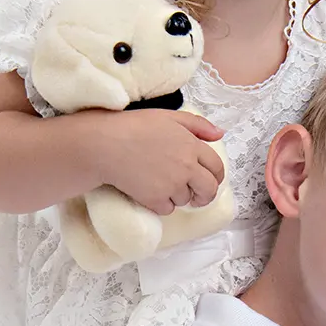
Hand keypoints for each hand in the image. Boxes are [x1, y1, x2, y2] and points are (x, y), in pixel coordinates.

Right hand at [88, 109, 225, 214]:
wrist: (105, 145)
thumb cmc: (134, 126)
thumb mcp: (169, 117)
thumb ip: (198, 125)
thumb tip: (220, 134)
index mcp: (192, 146)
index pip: (217, 167)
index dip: (216, 176)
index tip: (210, 180)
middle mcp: (186, 167)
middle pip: (209, 190)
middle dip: (205, 195)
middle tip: (195, 196)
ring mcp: (172, 185)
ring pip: (184, 200)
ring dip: (176, 196)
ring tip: (159, 182)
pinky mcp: (155, 199)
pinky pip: (167, 209)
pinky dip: (160, 203)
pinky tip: (148, 190)